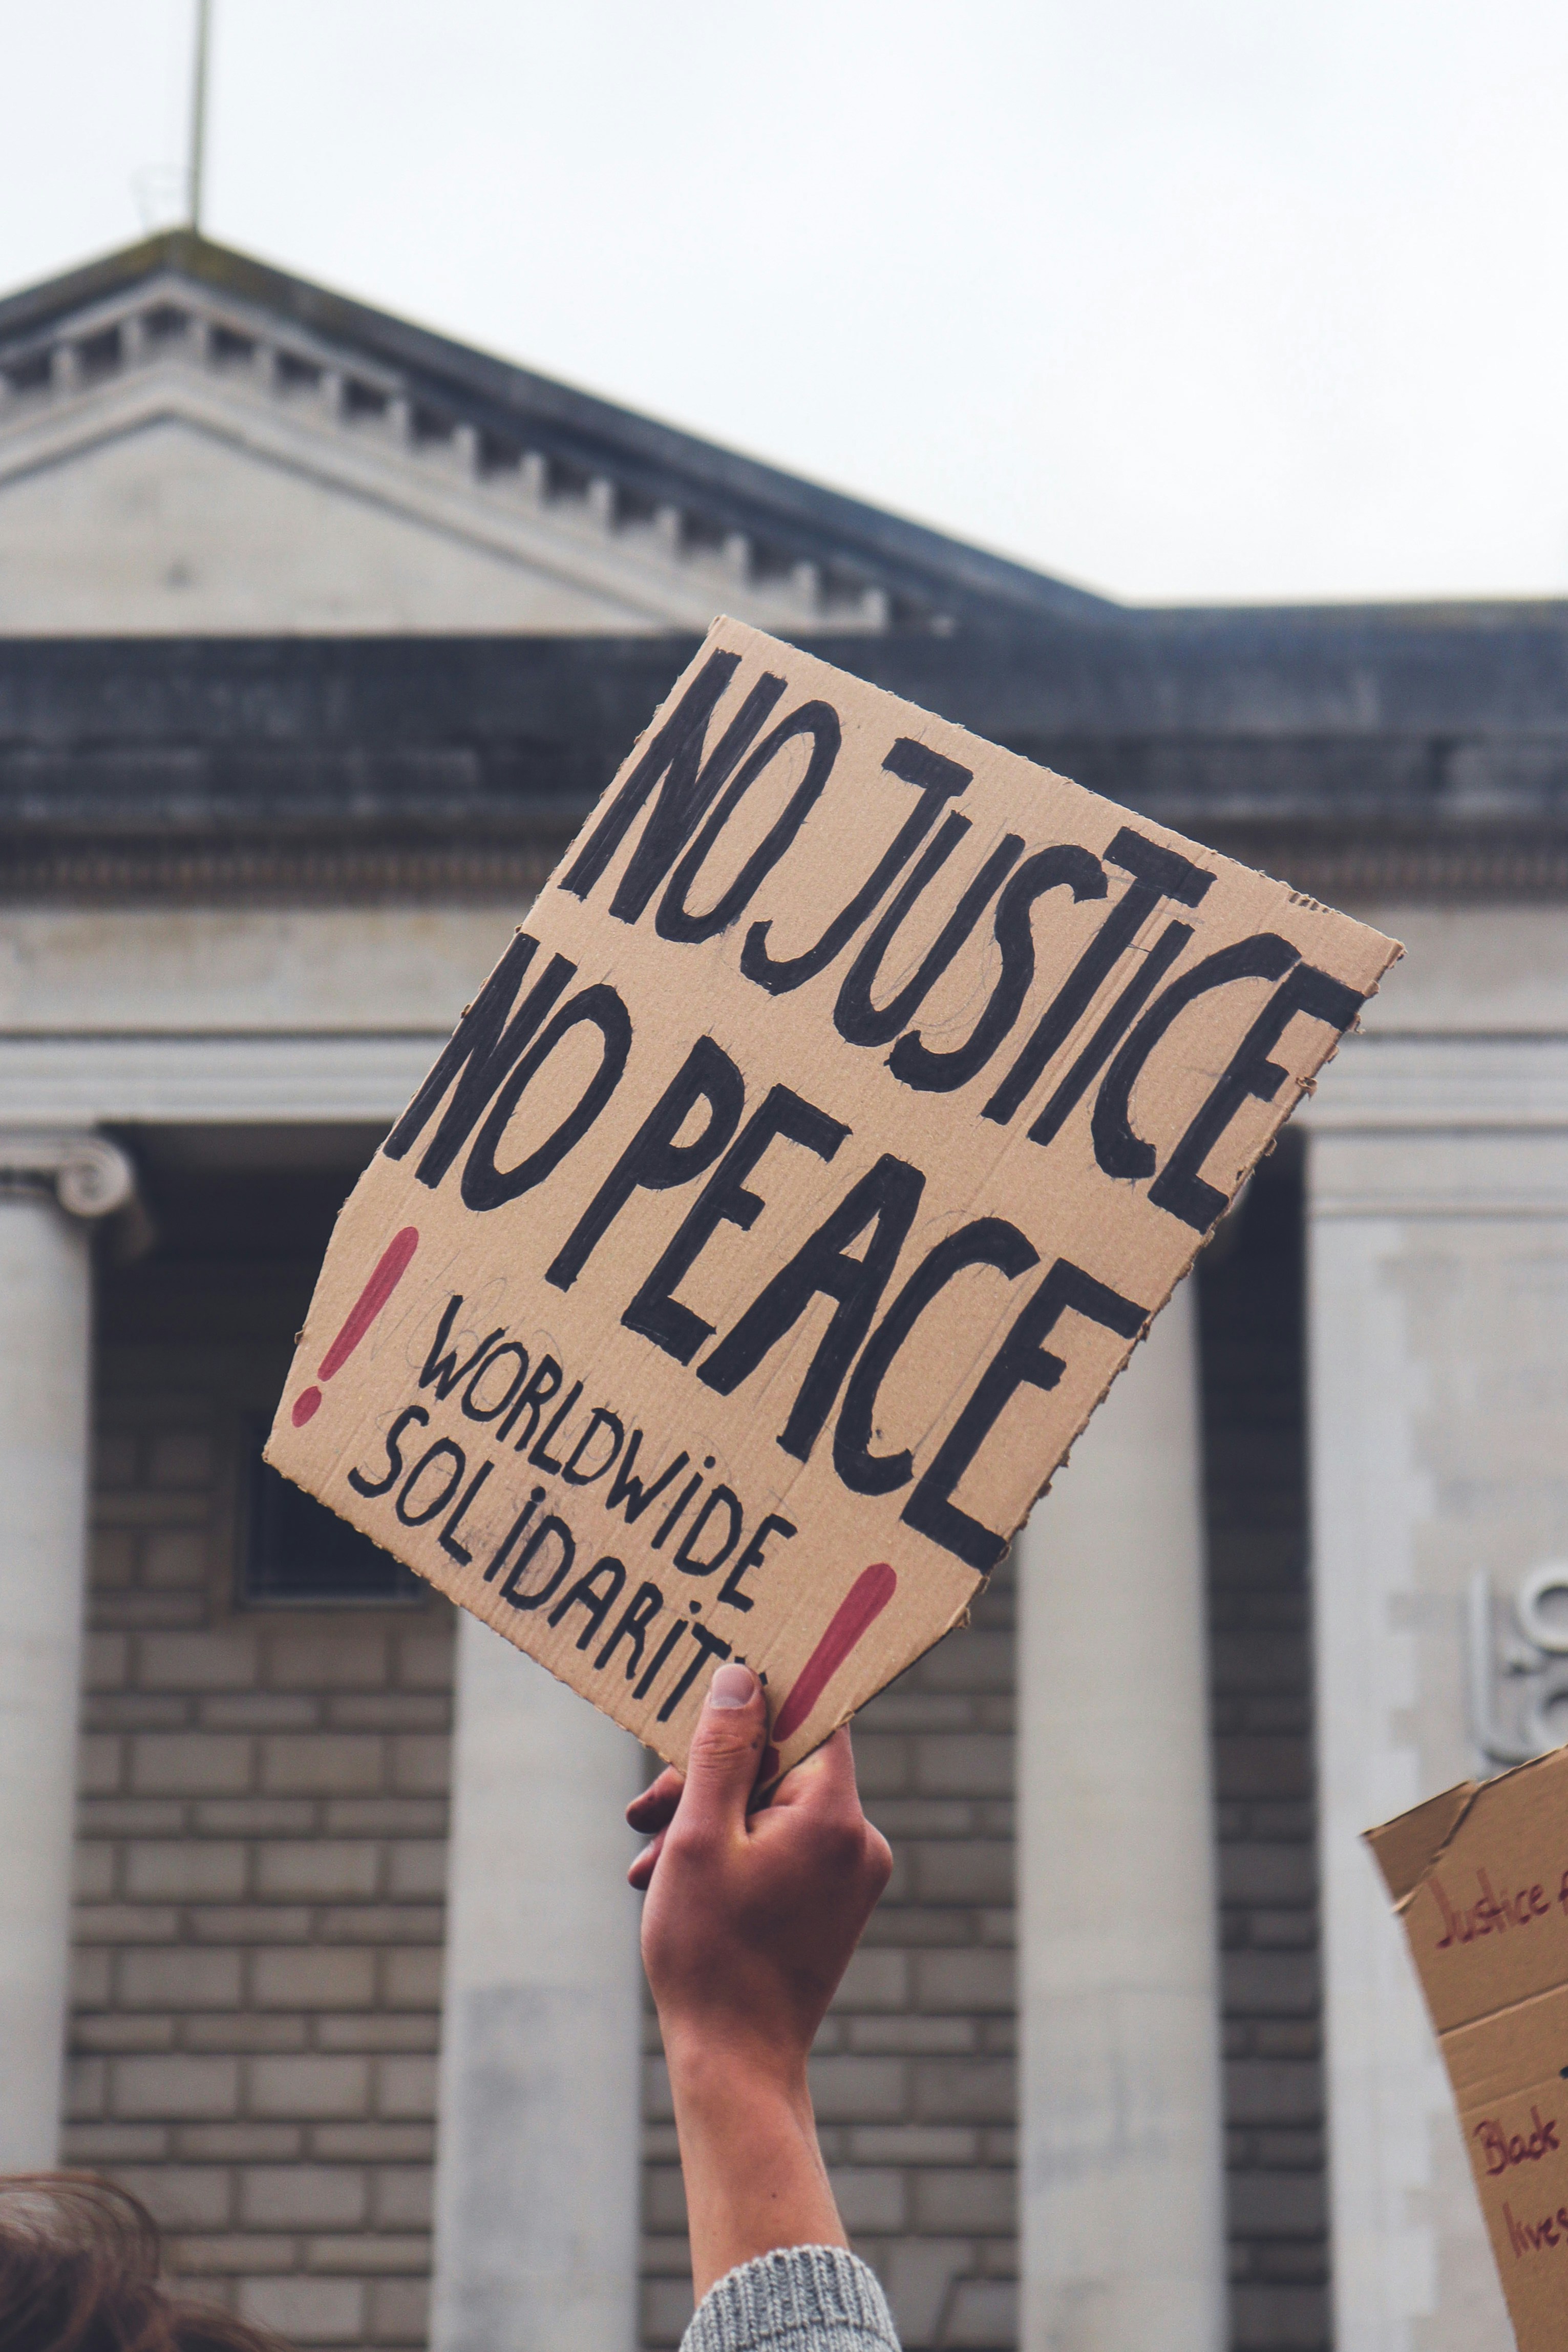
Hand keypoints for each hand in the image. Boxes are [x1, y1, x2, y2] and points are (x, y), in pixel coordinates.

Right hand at [627, 1662, 891, 2298]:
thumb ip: (720, 1752)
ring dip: (707, 1822)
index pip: (813, 1716)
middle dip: (707, 1779)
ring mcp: (851, 1877)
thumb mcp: (698, 1838)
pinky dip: (731, 1855)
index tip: (707, 1699)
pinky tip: (672, 1881)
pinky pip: (782, 1850)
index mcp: (836, 1815)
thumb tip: (740, 1676)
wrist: (737, 2067)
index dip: (759, 1699)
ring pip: (772, 1811)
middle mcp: (859, 1840)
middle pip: (782, 1767)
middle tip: (645, 1807)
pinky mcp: (834, 1905)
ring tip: (646, 1859)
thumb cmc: (710, 1955)